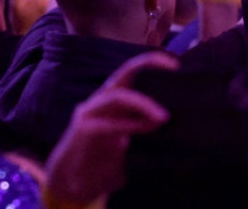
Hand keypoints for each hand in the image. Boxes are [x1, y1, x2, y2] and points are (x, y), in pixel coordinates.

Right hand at [44, 51, 176, 204]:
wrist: (70, 182)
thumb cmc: (102, 163)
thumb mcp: (126, 145)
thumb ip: (140, 130)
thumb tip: (167, 120)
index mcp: (112, 101)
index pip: (132, 74)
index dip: (152, 64)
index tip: (177, 65)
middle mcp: (101, 101)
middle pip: (124, 73)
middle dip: (148, 64)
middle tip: (174, 68)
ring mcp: (91, 113)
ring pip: (118, 96)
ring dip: (143, 104)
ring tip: (164, 117)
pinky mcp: (84, 130)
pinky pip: (110, 124)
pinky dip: (131, 125)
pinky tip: (147, 129)